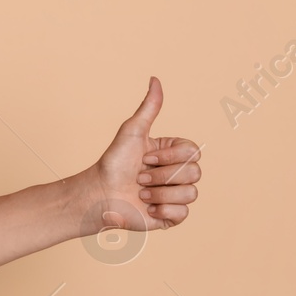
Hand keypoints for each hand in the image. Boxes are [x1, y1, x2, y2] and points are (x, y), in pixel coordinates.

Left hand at [82, 76, 200, 231]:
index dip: (169, 157)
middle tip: (139, 177)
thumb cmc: (114, 162)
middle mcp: (177, 173)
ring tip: (141, 193)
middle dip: (162, 175)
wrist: (100, 195)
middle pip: (195, 172)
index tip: (145, 158)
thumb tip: (155, 79)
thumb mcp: (132, 131)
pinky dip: (163, 210)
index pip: (193, 152)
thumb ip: (149, 108)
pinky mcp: (171, 217)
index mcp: (173, 153)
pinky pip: (183, 213)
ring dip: (160, 193)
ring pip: (190, 193)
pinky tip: (147, 207)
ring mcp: (175, 196)